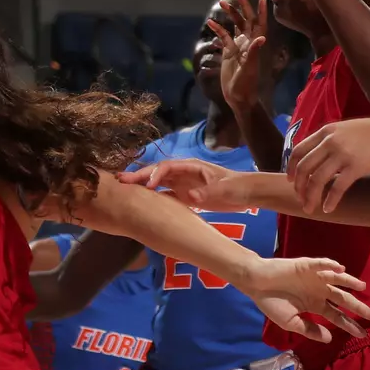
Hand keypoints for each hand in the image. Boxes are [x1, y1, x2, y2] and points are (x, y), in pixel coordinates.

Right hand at [119, 157, 247, 209]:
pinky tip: (141, 202)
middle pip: (157, 172)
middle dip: (139, 176)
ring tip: (124, 189)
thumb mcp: (225, 189)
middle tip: (121, 181)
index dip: (155, 174)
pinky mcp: (184, 195)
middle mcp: (182, 173)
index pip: (167, 167)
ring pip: (157, 182)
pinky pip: (164, 194)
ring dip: (142, 185)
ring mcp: (182, 183)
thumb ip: (208, 192)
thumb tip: (191, 196)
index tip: (148, 185)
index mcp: (190, 166)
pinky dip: (152, 197)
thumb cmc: (237, 187)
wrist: (248, 194)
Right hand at [209, 0, 269, 109]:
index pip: (260, 24)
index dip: (261, 11)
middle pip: (246, 20)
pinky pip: (223, 36)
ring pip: (235, 25)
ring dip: (230, 14)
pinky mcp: (229, 52)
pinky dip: (217, 29)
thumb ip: (254, 53)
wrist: (238, 96)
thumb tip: (260, 38)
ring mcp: (238, 46)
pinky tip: (210, 23)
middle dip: (242, 5)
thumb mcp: (250, 68)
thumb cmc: (246, 84)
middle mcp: (248, 42)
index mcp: (255, 44)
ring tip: (221, 3)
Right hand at [235, 255, 369, 342]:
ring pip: (336, 280)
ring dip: (349, 282)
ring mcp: (313, 278)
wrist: (253, 282)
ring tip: (362, 286)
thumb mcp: (290, 322)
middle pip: (342, 299)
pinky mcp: (305, 265)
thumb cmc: (270, 302)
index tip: (363, 334)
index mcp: (315, 305)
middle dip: (358, 306)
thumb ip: (310, 329)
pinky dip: (330, 265)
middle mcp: (318, 291)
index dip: (350, 324)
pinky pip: (320, 264)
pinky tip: (340, 268)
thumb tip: (330, 338)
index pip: (337, 316)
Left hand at [288, 118, 369, 212]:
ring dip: (310, 196)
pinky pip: (337, 187)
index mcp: (323, 133)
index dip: (291, 167)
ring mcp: (342, 155)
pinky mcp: (356, 167)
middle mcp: (328, 143)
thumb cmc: (367, 132)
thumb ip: (327, 140)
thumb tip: (314, 157)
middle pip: (305, 167)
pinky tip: (327, 209)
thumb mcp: (342, 130)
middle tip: (299, 198)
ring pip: (317, 179)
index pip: (299, 151)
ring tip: (309, 207)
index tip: (290, 180)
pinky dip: (330, 200)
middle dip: (299, 186)